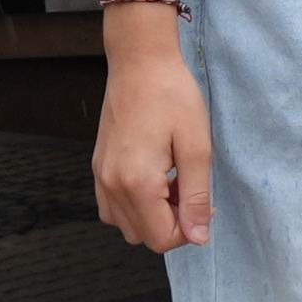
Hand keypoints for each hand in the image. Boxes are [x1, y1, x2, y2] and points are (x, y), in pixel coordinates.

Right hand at [91, 22, 215, 253]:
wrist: (140, 62)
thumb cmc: (172, 96)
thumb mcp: (197, 146)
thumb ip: (197, 197)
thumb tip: (198, 238)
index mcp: (137, 182)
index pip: (162, 239)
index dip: (189, 230)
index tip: (203, 202)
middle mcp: (111, 185)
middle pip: (143, 237)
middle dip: (171, 223)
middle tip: (188, 188)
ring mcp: (100, 176)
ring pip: (126, 226)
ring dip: (152, 216)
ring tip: (171, 182)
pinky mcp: (98, 166)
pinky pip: (112, 207)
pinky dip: (134, 205)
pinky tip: (152, 178)